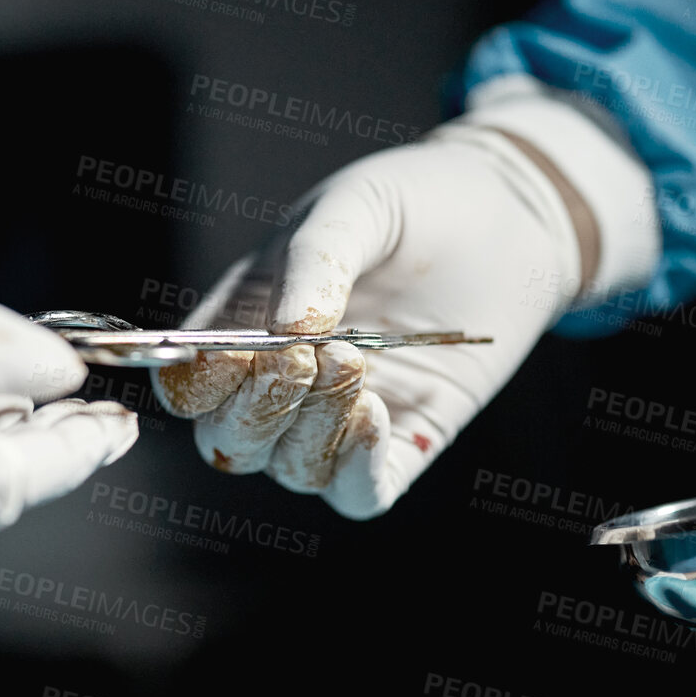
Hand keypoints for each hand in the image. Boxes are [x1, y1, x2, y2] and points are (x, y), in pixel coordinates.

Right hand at [152, 81, 656, 518]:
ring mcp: (340, 418)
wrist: (508, 214)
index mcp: (245, 323)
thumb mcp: (357, 206)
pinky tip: (375, 415)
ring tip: (353, 361)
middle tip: (304, 358)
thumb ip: (314, 258)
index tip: (234, 352)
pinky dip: (354, 469)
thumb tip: (285, 329)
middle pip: (228, 442)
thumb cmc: (417, 202)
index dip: (193, 383)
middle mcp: (283, 383)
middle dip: (255, 410)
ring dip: (310, 428)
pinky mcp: (404, 441)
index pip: (187, 384)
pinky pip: (357, 495)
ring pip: (289, 468)